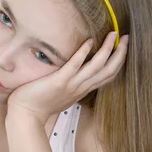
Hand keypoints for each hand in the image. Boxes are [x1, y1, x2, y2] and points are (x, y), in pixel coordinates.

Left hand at [8, 32, 128, 124]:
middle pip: (108, 70)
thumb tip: (72, 73)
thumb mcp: (61, 94)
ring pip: (97, 67)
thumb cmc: (39, 104)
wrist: (26, 116)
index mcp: (82, 90)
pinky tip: (89, 40)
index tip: (122, 47)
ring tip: (113, 34)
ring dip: (107, 49)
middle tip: (126, 37)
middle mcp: (80, 88)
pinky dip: (83, 52)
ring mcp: (71, 85)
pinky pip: (75, 65)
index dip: (118, 61)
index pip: (107, 76)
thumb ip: (69, 84)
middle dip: (120, 53)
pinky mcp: (59, 81)